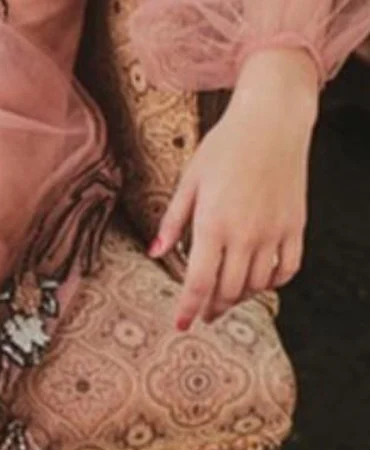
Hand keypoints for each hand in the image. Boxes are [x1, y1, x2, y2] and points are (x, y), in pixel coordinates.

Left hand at [147, 91, 312, 330]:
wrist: (271, 123)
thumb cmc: (224, 147)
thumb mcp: (189, 181)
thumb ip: (173, 221)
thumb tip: (155, 252)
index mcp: (212, 224)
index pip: (198, 282)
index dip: (187, 309)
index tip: (181, 326)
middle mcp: (245, 235)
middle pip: (228, 290)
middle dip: (212, 307)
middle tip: (203, 312)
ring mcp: (273, 233)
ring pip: (256, 285)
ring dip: (240, 296)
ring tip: (227, 296)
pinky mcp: (295, 228)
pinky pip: (286, 269)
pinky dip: (273, 282)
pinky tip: (260, 280)